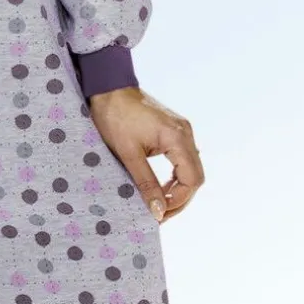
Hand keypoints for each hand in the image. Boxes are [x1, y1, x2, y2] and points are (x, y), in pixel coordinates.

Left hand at [87, 86, 203, 223]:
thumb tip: (158, 212)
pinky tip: (161, 188)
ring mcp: (182, 131)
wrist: (108, 88)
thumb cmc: (114, 117)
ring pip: (190, 170)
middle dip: (179, 199)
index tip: (159, 215)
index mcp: (177, 137)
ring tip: (158, 205)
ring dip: (177, 190)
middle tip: (159, 215)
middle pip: (195, 177)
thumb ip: (146, 183)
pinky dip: (174, 177)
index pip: (192, 179)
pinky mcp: (174, 131)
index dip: (178, 201)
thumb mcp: (128, 153)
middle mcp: (186, 133)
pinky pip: (182, 159)